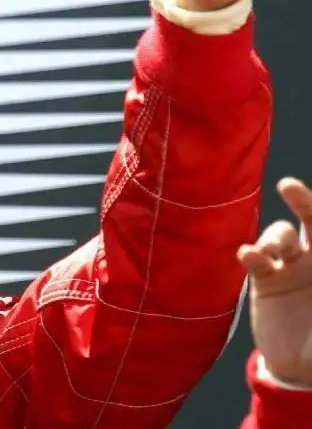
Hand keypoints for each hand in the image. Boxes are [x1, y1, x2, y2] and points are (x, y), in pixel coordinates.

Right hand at [238, 177, 311, 385]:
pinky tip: (250, 256)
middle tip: (289, 186)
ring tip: (270, 252)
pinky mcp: (265, 281)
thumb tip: (306, 258)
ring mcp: (290, 268)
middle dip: (303, 201)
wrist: (301, 369)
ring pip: (280, 236)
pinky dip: (251, 255)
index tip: (298, 194)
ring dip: (274, 236)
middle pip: (311, 220)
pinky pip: (256, 261)